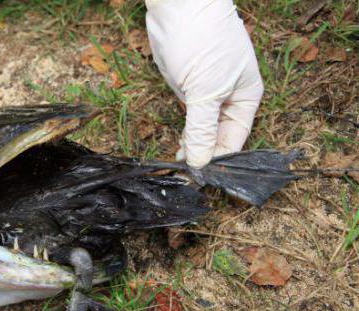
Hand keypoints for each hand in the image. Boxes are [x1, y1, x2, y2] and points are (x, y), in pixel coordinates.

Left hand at [145, 0, 263, 168]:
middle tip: (187, 176)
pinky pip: (189, 119)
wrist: (179, 8)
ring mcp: (208, 95)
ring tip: (179, 167)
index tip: (202, 179)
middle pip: (219, 137)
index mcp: (246, 98)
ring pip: (203, 131)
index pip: (235, 140)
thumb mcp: (205, 90)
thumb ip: (202, 129)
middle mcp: (229, 99)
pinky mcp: (188, 90)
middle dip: (205, 156)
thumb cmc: (202, 42)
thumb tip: (200, 162)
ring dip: (193, 148)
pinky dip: (185, 134)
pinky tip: (177, 148)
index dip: (219, 160)